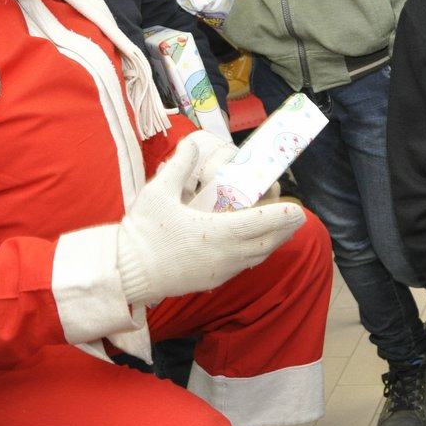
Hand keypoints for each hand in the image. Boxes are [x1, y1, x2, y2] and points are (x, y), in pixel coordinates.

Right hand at [117, 133, 305, 304]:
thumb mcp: (159, 192)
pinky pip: (241, 267)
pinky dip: (253, 255)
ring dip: (271, 243)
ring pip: (256, 258)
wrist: (127, 273)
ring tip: (280, 231)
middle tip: (297, 217)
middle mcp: (226, 255)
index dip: (283, 216)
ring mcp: (219, 271)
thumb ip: (179, 166)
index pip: (261, 223)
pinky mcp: (210, 281)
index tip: (298, 209)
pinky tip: (251, 247)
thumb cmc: (143, 232)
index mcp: (219, 233)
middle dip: (285, 230)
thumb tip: (191, 144)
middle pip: (267, 244)